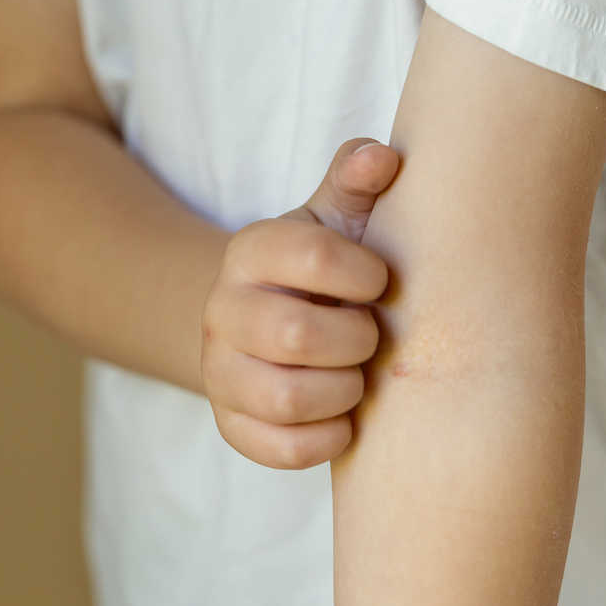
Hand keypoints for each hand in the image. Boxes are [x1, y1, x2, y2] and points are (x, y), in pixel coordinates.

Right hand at [200, 138, 399, 467]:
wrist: (272, 328)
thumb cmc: (323, 270)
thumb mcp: (338, 218)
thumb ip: (357, 180)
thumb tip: (384, 157)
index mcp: (251, 251)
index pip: (313, 254)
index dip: (366, 275)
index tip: (381, 283)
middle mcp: (223, 310)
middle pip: (297, 334)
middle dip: (356, 340)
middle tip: (371, 336)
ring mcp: (220, 372)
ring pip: (288, 398)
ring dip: (343, 391)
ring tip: (357, 377)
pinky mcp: (232, 426)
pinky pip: (282, 448)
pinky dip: (328, 438)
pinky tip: (345, 417)